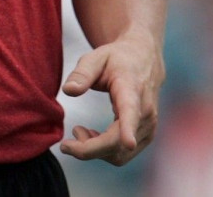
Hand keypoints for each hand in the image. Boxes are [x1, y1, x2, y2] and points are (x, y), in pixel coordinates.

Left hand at [59, 29, 164, 165]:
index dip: (128, 128)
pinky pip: (123, 154)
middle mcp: (145, 111)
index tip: (128, 142)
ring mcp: (148, 127)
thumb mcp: (95, 57)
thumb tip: (68, 91)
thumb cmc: (116, 59)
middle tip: (65, 144)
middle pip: (117, 142)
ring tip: (78, 130)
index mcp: (132, 88)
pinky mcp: (146, 137)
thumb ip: (81, 73)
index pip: (131, 110)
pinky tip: (92, 136)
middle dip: (88, 149)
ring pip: (120, 154)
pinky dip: (103, 151)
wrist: (144, 60)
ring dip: (94, 150)